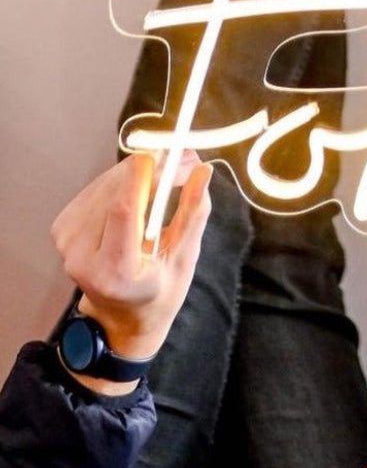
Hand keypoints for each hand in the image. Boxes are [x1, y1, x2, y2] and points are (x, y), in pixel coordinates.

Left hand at [50, 152, 211, 392]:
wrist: (121, 315)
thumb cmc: (160, 292)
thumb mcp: (184, 260)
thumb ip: (192, 215)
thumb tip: (203, 173)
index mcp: (115, 273)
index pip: (124, 212)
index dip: (141, 177)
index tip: (161, 152)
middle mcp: (82, 257)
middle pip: (114, 195)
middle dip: (148, 171)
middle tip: (182, 158)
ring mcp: (66, 243)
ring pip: (103, 188)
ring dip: (136, 174)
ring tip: (169, 171)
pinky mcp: (61, 228)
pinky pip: (94, 192)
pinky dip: (120, 184)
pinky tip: (141, 188)